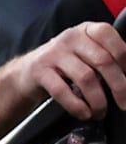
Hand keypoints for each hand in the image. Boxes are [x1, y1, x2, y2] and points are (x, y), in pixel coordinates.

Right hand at [0, 21, 125, 120]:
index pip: (108, 36)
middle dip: (119, 87)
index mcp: (86, 30)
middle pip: (103, 61)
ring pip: (86, 78)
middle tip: (124, 103)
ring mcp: (53, 53)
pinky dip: (76, 106)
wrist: (26, 74)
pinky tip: (83, 113)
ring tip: (100, 112)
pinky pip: (62, 90)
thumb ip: (107, 57)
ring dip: (98, 100)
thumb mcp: (86, 53)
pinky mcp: (40, 70)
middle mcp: (70, 38)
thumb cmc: (64, 66)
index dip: (123, 57)